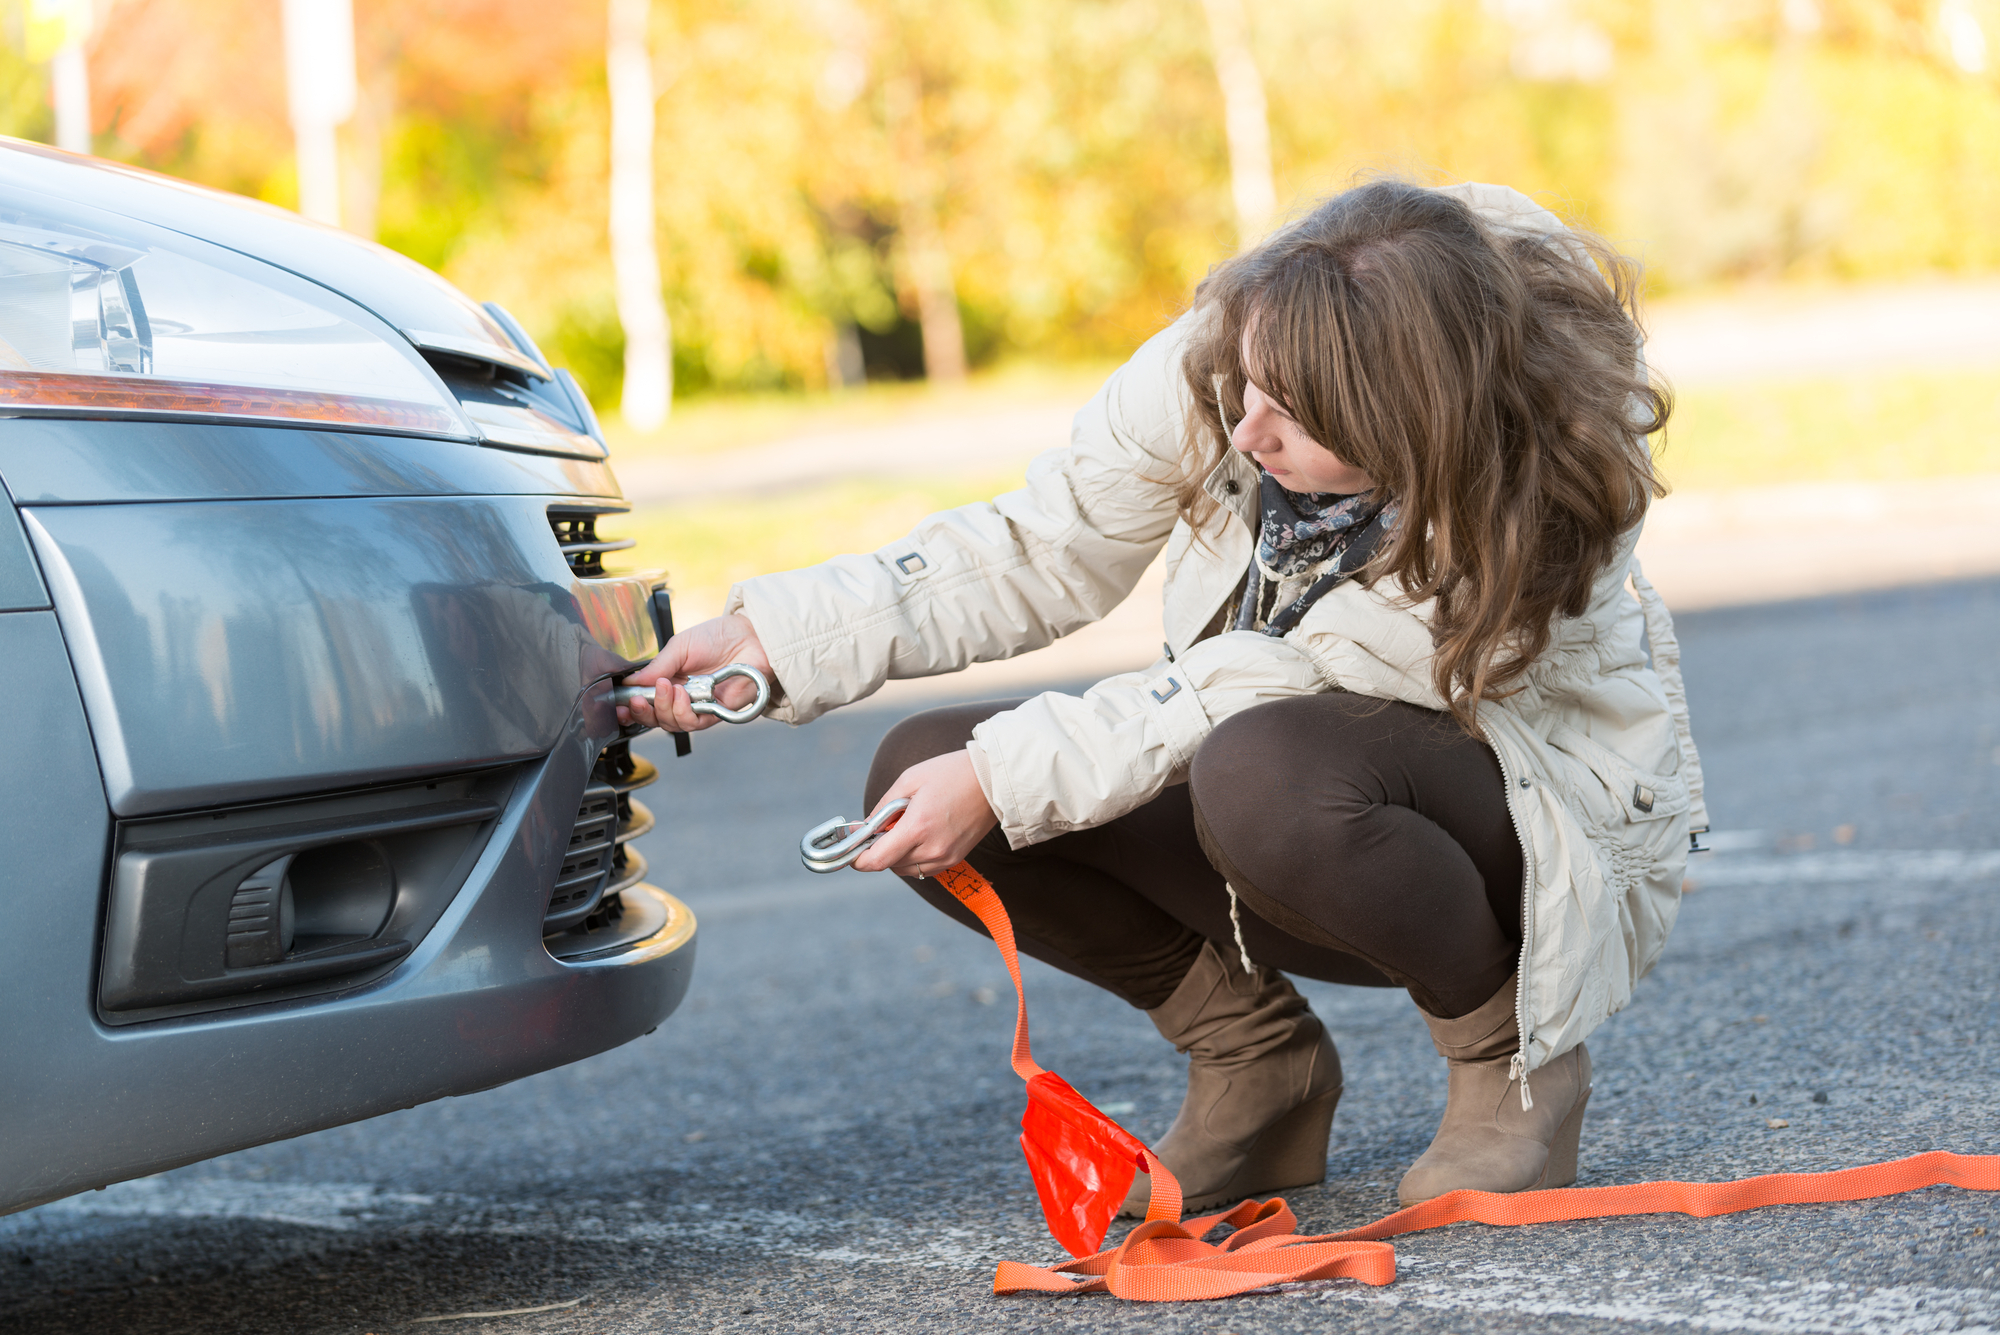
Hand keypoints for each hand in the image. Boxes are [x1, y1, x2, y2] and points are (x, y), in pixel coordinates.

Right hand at [616, 613, 774, 732]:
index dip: (631, 708)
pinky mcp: (716, 713)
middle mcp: (682, 697)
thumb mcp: (678, 646)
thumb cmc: (717, 637)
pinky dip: (683, 711)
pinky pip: (693, 723)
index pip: (646, 702)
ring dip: (664, 708)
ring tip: (668, 687)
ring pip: (672, 723)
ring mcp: (698, 707)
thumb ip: (656, 667)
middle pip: (655, 718)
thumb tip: (630, 683)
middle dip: (643, 712)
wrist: (749, 637)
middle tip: (638, 699)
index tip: (620, 706)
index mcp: (669, 680)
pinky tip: (682, 695)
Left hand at [851, 750, 998, 877]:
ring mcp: (945, 857)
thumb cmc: (952, 773)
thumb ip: (883, 806)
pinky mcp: (955, 859)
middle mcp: (931, 849)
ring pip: (906, 869)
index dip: (859, 860)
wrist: (993, 781)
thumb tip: (865, 826)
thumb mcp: (909, 779)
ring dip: (897, 855)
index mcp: (917, 827)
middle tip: (882, 828)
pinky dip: (914, 857)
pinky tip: (921, 835)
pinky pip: (924, 868)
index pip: (878, 860)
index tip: (852, 851)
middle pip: (890, 865)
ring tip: (906, 827)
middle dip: (879, 850)